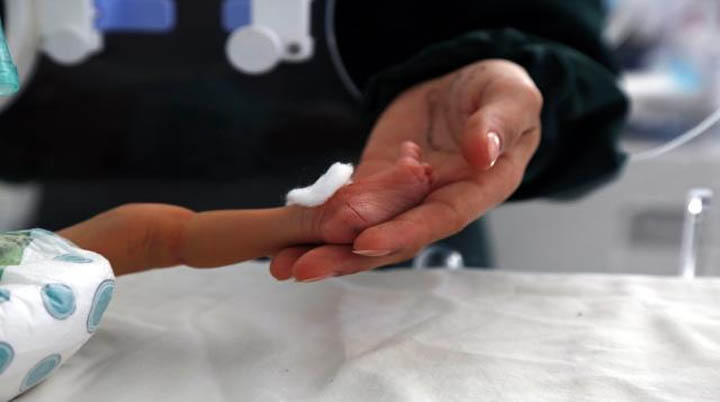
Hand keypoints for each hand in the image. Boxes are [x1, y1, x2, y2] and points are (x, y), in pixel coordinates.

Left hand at [271, 59, 542, 280]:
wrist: (470, 87)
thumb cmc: (502, 94)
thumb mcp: (512, 99)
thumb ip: (499, 124)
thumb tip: (482, 153)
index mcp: (477, 190)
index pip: (439, 219)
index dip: (403, 233)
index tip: (364, 243)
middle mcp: (438, 202)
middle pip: (392, 235)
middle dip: (347, 255)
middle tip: (303, 267)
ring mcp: (405, 195)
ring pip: (364, 227)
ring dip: (324, 246)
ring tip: (281, 261)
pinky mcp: (379, 180)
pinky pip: (349, 202)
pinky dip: (321, 218)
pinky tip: (288, 232)